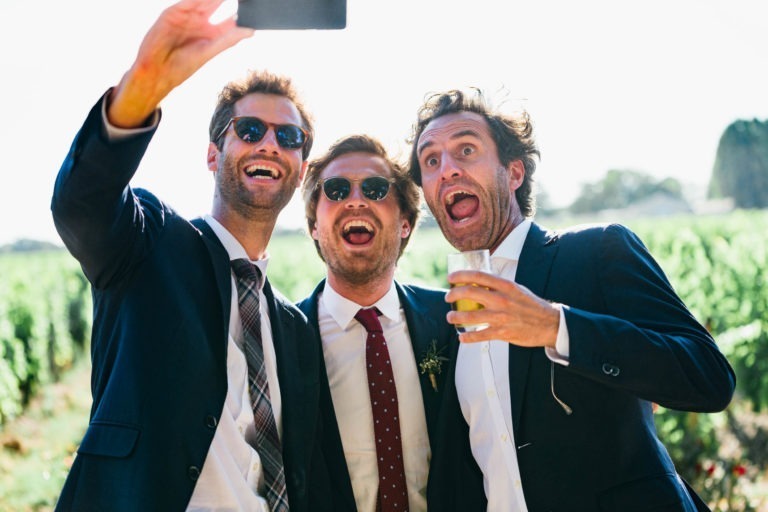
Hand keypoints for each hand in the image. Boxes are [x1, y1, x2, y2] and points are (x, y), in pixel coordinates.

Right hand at [108, 0, 253, 127]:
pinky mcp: (173, 12)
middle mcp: (201, 21)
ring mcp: (187, 15)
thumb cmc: (181, 66)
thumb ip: (229, 39)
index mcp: (212, 32)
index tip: (254, 4)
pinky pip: (188, 1)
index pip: (231, 17)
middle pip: (218, 2)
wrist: (157, 71)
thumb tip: (251, 31)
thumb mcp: (209, 51)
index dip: (242, 10)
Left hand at [445, 270, 560, 346]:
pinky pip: (479, 335)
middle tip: (448, 298)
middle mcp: (502, 299)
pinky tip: (462, 337)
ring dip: (456, 316)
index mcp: (506, 285)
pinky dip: (468, 337)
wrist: (549, 324)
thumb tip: (478, 282)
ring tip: (450, 317)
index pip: (478, 275)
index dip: (461, 275)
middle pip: (469, 292)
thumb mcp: (516, 289)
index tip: (451, 278)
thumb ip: (499, 286)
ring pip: (470, 315)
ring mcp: (501, 316)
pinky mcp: (502, 333)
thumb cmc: (531, 305)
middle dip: (453, 294)